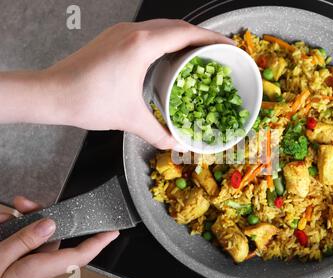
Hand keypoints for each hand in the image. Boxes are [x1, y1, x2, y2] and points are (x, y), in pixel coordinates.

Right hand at [0, 196, 118, 277]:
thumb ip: (24, 241)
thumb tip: (51, 224)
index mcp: (36, 271)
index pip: (78, 256)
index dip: (98, 243)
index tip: (113, 231)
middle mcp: (35, 272)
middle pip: (51, 239)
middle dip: (40, 216)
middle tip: (22, 202)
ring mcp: (24, 272)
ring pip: (33, 240)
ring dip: (20, 223)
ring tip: (3, 214)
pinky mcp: (14, 271)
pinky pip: (20, 248)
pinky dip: (10, 234)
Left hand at [44, 19, 233, 148]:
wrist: (52, 93)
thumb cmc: (88, 101)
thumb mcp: (130, 118)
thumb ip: (158, 132)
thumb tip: (175, 143)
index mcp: (141, 45)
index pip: (185, 33)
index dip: (211, 37)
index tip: (227, 45)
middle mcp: (133, 32)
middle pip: (176, 25)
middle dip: (200, 35)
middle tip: (217, 50)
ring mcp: (121, 32)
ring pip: (161, 26)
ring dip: (182, 35)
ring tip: (197, 51)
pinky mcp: (113, 37)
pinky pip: (148, 32)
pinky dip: (165, 38)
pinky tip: (169, 54)